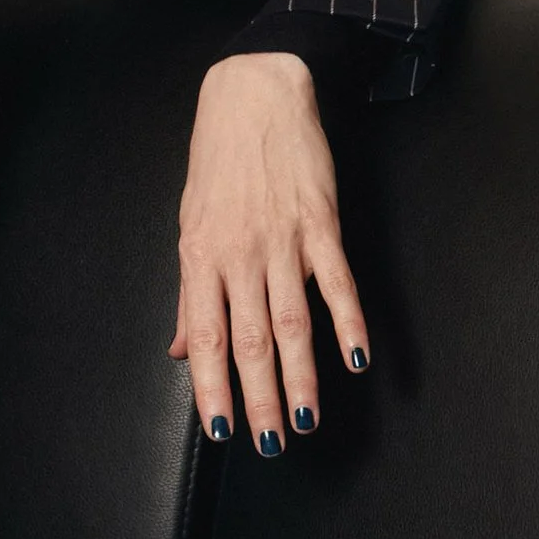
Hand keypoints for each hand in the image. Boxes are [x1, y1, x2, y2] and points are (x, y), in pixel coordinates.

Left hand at [169, 51, 370, 455]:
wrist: (255, 95)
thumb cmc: (218, 163)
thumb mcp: (191, 226)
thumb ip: (192, 295)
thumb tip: (182, 349)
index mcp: (201, 258)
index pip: (206, 338)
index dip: (212, 388)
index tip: (219, 430)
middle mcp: (239, 254)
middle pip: (250, 340)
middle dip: (259, 398)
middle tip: (272, 443)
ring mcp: (282, 239)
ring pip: (292, 322)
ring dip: (302, 376)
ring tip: (308, 419)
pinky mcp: (321, 223)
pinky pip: (336, 281)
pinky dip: (348, 322)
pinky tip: (356, 358)